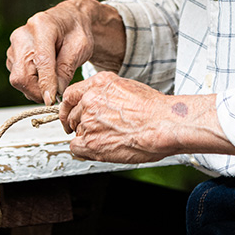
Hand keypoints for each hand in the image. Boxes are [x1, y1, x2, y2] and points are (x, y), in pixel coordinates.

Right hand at [6, 0, 124, 104]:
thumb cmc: (76, 32)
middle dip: (38, 91)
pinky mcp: (12, 56)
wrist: (68, 20)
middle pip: (21, 75)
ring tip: (53, 80)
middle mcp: (22, 35)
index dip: (46, 83)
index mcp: (41, 26)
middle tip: (55, 95)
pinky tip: (45, 75)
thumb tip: (54, 93)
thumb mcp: (81, 47)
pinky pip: (18, 78)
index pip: (40, 61)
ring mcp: (13, 46)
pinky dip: (31, 84)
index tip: (52, 100)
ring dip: (35, 88)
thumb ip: (66, 69)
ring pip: (18, 80)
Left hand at [59, 73, 234, 162]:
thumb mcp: (128, 87)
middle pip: (72, 114)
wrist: (163, 125)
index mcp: (99, 83)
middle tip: (93, 130)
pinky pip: (76, 147)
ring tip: (108, 139)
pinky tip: (100, 149)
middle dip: (80, 123)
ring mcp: (88, 120)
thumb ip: (108, 93)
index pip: (71, 94)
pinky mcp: (90, 141)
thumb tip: (102, 102)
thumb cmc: (154, 109)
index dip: (70, 107)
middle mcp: (90, 99)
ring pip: (77, 131)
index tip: (71, 113)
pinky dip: (85, 150)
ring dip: (87, 137)